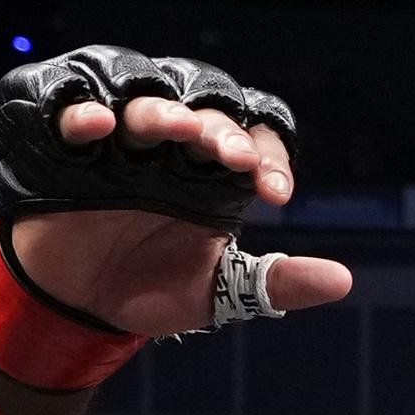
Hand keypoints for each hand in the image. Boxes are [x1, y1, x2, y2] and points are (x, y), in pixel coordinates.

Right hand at [10, 97, 353, 334]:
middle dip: (224, 129)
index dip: (270, 157)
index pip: (254, 138)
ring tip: (184, 129)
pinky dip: (86, 114)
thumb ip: (277, 283)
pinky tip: (101, 125)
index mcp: (214, 173)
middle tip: (237, 158)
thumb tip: (342, 281)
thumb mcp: (219, 293)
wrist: (82, 311)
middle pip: (205, 111)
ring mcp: (124, 146)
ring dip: (167, 112)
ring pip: (147, 103)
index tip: (277, 196)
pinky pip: (75, 116)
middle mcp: (173, 150)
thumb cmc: (150, 289)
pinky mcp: (72, 152)